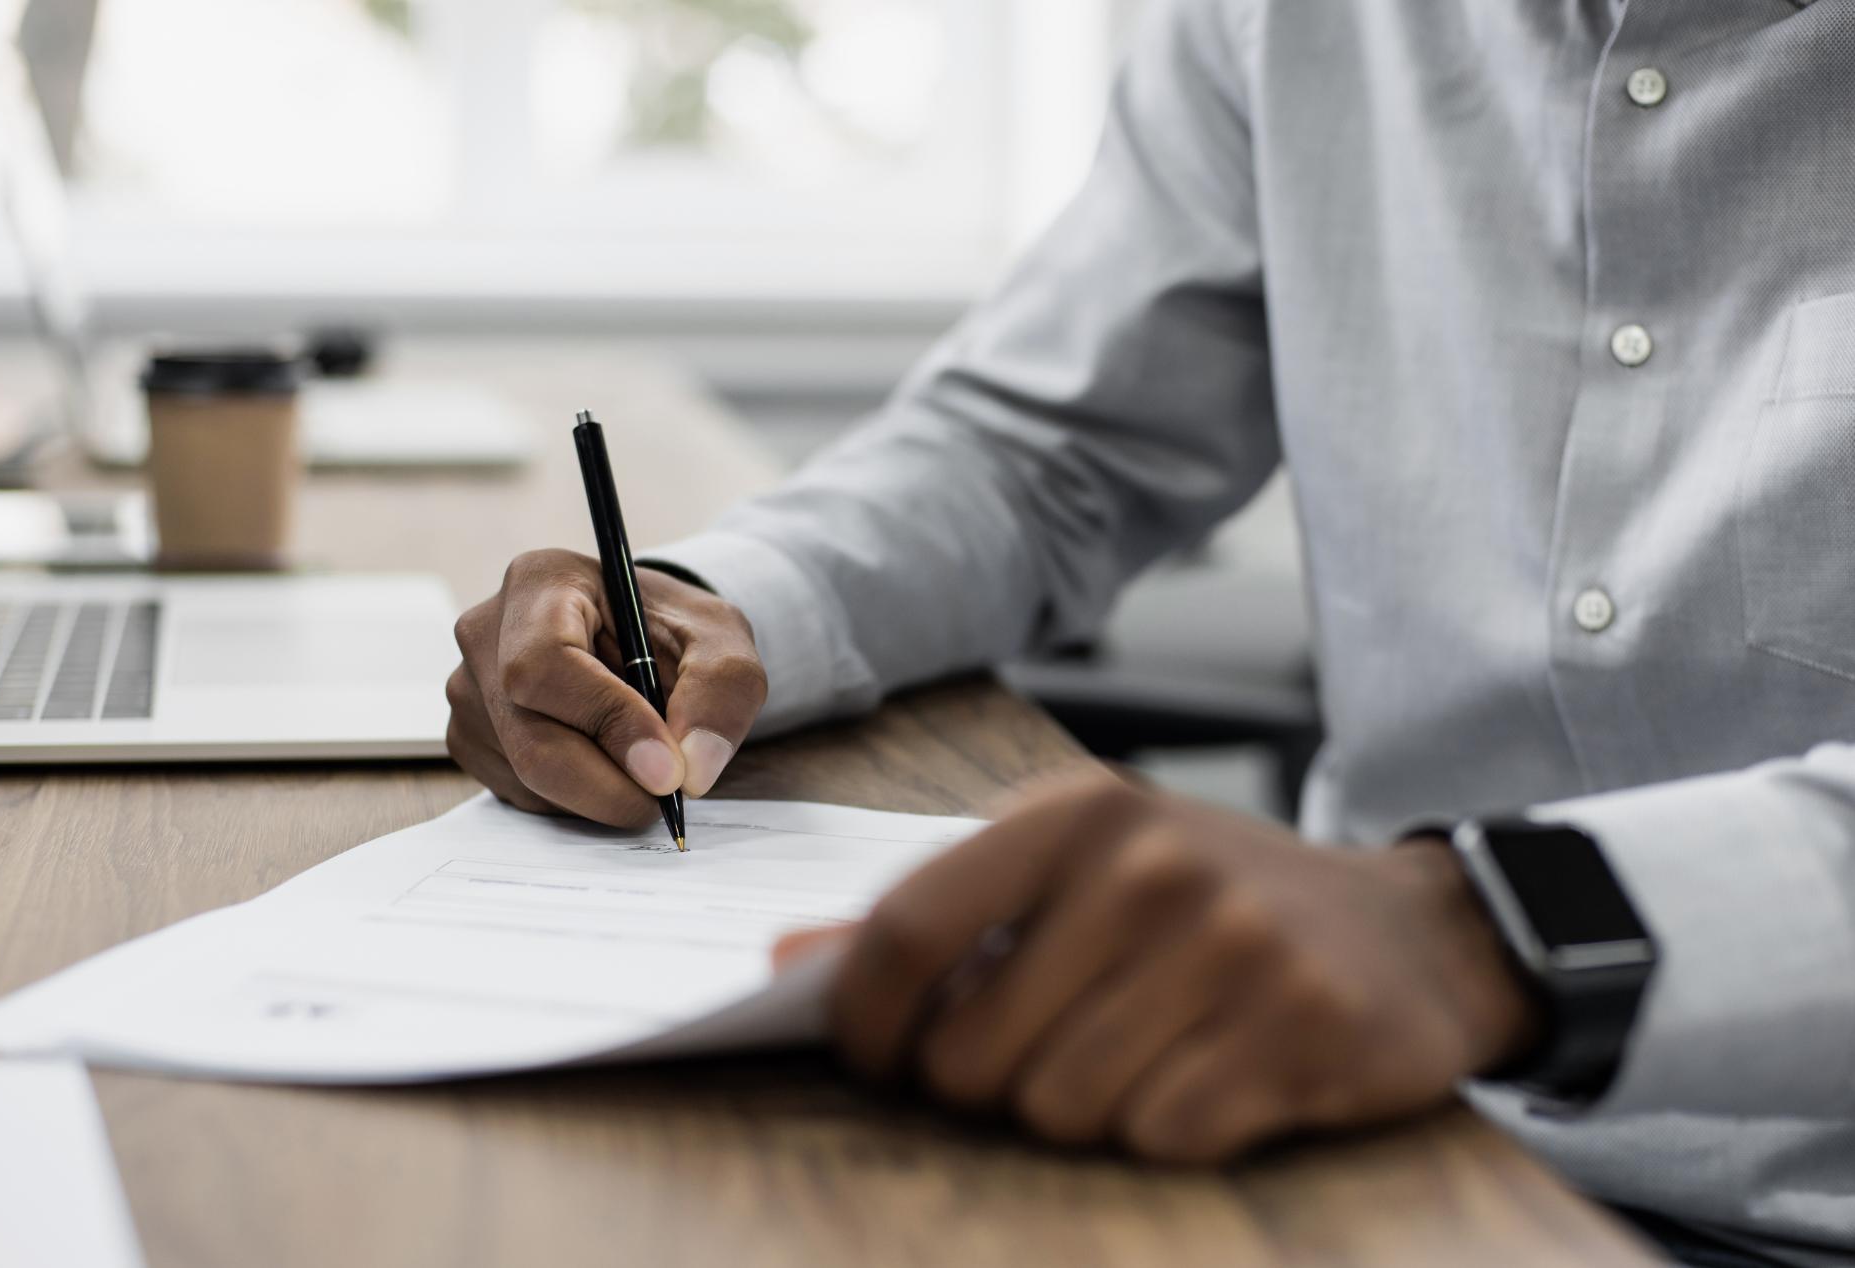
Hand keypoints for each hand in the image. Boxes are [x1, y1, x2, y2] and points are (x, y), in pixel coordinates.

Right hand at [446, 550, 766, 825]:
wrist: (643, 642)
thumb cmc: (674, 632)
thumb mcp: (721, 640)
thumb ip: (721, 690)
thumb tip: (693, 767)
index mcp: (538, 582)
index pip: (545, 664)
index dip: (608, 723)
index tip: (669, 768)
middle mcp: (485, 634)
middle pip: (530, 738)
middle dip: (610, 784)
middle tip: (669, 794)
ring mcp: (469, 691)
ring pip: (527, 776)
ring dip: (601, 793)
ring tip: (643, 759)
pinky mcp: (470, 740)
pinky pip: (520, 795)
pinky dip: (577, 800)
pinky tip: (607, 762)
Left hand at [776, 773, 1539, 1163]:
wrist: (1407, 931)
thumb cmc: (1205, 902)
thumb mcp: (1074, 872)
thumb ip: (935, 917)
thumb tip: (788, 964)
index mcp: (1075, 813)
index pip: (907, 931)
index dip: (864, 1021)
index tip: (876, 1059)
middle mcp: (1151, 867)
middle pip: (974, 1054)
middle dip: (990, 1085)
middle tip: (1048, 1053)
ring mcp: (1235, 946)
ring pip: (1062, 1110)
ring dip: (1086, 1108)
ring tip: (1145, 1053)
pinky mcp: (1304, 1030)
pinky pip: (1161, 1139)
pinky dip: (1171, 1128)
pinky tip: (1217, 1074)